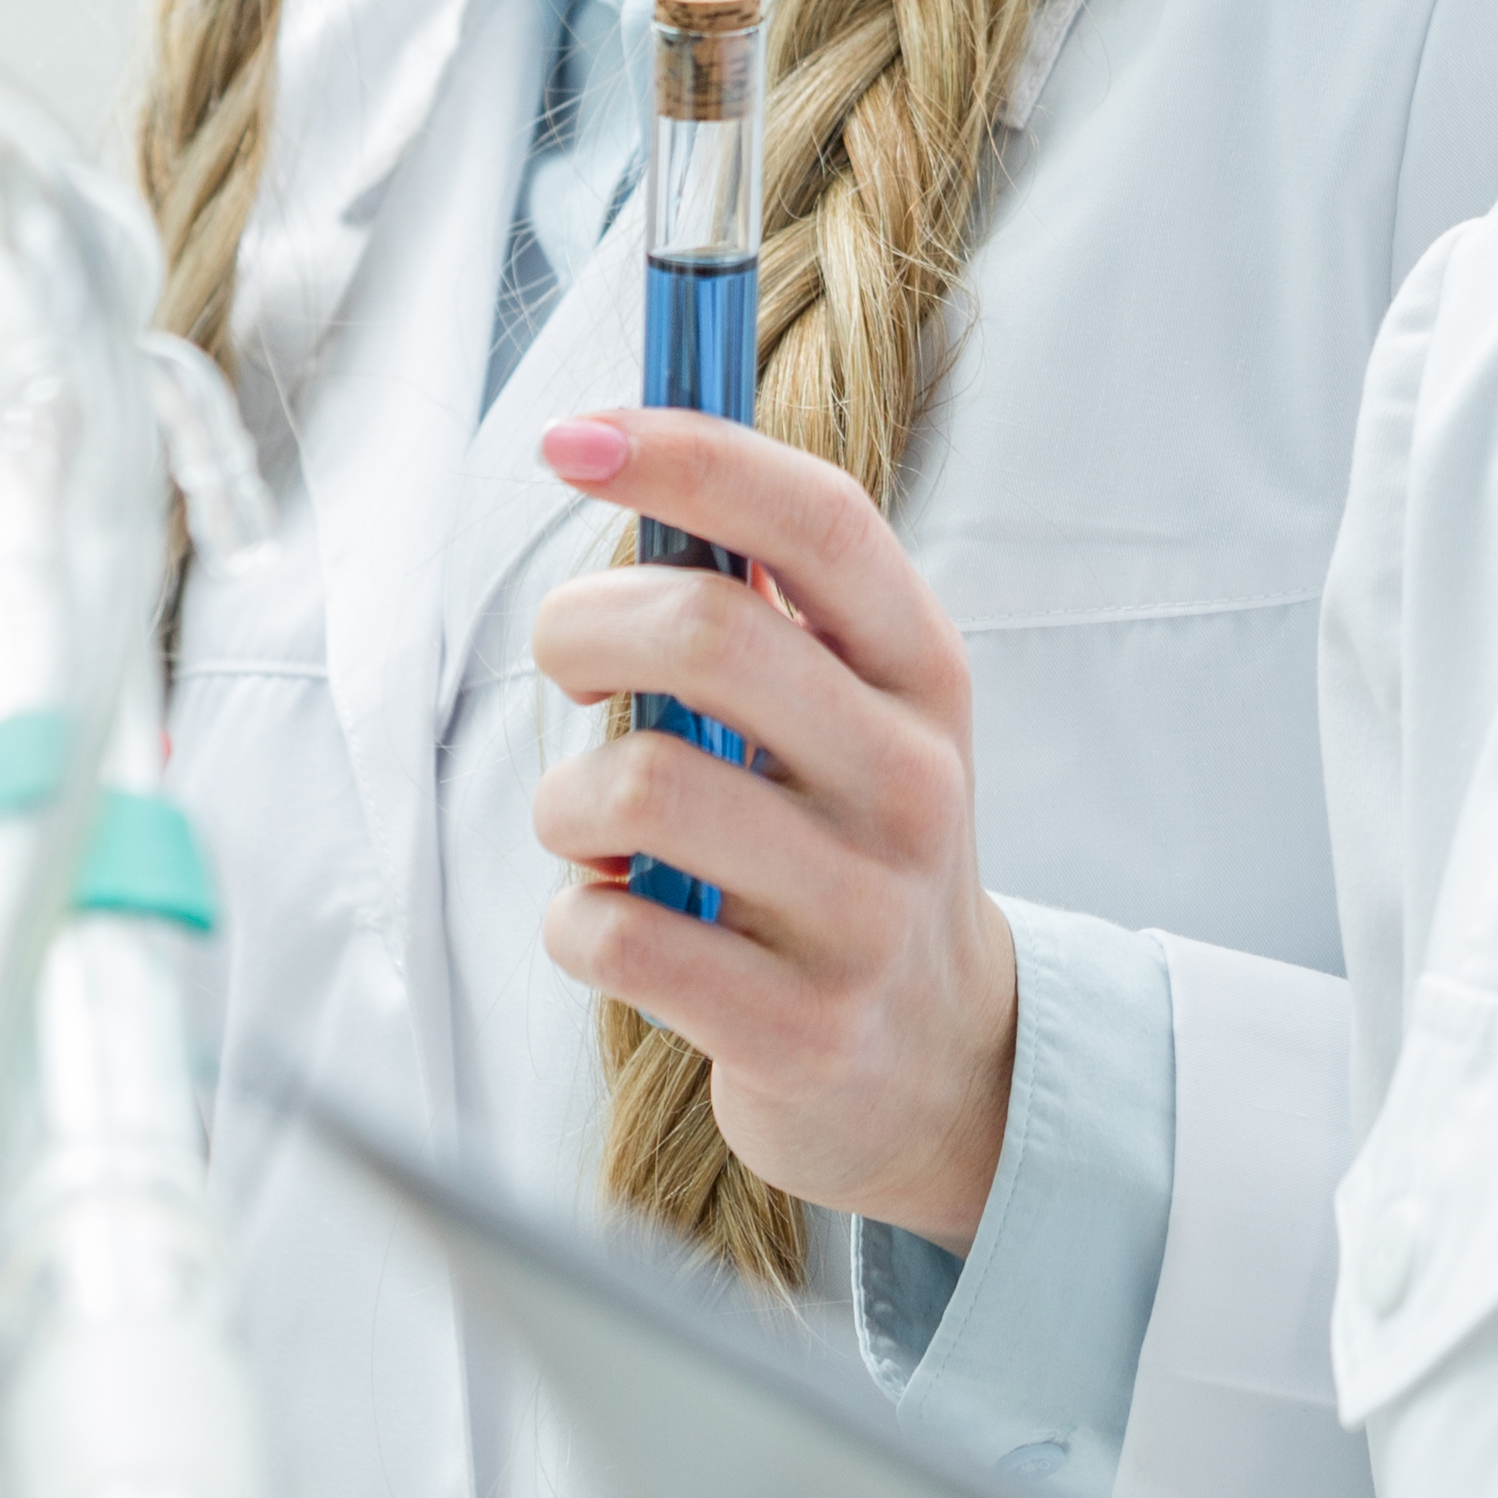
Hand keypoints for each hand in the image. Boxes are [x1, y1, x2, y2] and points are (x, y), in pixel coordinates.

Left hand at [524, 413, 1023, 1246]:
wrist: (930, 1058)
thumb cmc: (842, 842)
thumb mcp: (850, 708)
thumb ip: (762, 602)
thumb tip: (623, 456)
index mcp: (921, 670)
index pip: (818, 518)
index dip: (687, 454)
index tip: (571, 438)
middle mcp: (911, 778)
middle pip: (709, 631)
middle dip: (582, 628)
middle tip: (568, 670)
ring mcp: (863, 907)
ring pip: (641, 786)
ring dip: (567, 800)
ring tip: (592, 827)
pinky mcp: (801, 1024)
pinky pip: (615, 934)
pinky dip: (575, 920)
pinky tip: (618, 922)